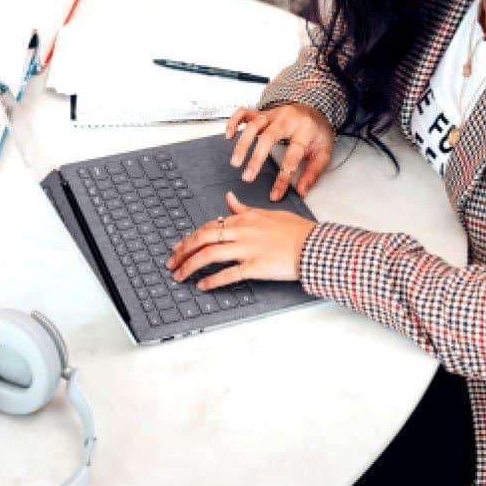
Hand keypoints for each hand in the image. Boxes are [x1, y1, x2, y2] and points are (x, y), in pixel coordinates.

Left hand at [166, 191, 316, 289]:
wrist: (314, 245)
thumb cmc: (295, 231)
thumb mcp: (267, 213)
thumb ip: (244, 209)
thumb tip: (229, 200)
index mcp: (244, 219)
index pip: (209, 226)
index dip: (190, 238)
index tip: (179, 247)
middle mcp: (242, 232)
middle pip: (203, 238)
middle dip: (183, 251)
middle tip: (171, 262)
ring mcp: (248, 249)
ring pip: (210, 254)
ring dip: (190, 266)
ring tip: (179, 275)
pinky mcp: (256, 266)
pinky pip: (228, 273)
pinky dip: (212, 280)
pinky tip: (202, 285)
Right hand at [225, 104, 334, 200]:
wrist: (316, 110)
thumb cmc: (317, 133)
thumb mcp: (323, 153)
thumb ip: (312, 173)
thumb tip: (301, 191)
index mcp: (305, 130)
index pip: (292, 157)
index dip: (283, 178)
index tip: (274, 194)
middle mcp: (287, 120)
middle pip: (269, 137)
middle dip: (256, 158)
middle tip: (247, 176)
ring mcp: (273, 114)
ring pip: (253, 125)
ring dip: (242, 144)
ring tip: (235, 162)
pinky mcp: (263, 112)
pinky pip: (244, 112)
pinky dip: (234, 122)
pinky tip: (229, 135)